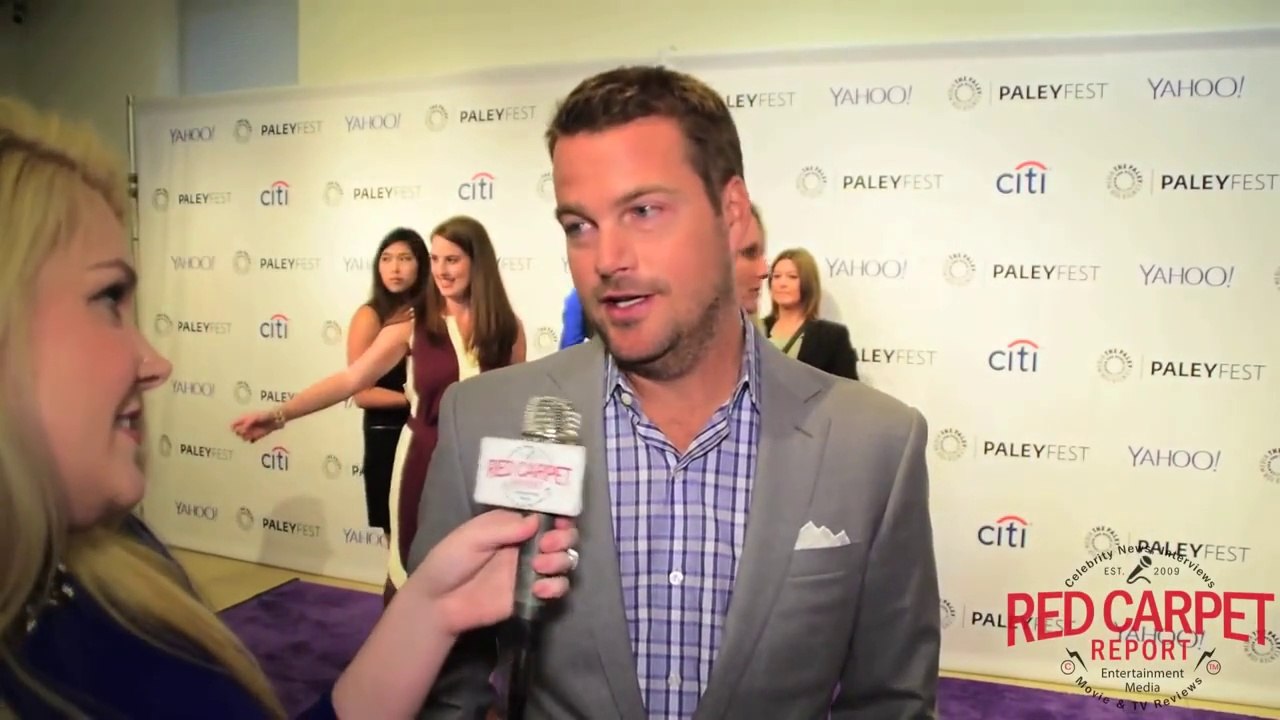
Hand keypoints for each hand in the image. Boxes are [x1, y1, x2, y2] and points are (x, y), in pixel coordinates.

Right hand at [230, 410, 277, 441]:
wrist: (274, 419)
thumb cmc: (264, 415)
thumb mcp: (254, 417)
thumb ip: (247, 423)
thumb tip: (242, 430)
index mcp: (243, 419)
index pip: (233, 425)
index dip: (233, 427)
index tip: (236, 428)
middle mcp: (245, 426)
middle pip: (236, 433)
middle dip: (239, 433)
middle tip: (245, 430)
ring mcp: (250, 432)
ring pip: (242, 438)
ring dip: (245, 437)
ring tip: (251, 434)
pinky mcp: (255, 437)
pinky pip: (250, 441)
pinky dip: (251, 440)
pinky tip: (255, 437)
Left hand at [407, 510, 577, 636]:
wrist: (438, 602)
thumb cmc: (450, 561)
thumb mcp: (472, 536)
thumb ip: (504, 527)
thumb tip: (537, 520)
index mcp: (514, 526)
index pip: (547, 516)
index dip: (559, 516)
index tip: (560, 521)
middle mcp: (528, 546)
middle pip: (563, 537)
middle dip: (563, 538)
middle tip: (547, 545)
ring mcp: (532, 571)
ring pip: (565, 561)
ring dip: (560, 561)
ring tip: (539, 567)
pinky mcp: (532, 596)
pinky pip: (557, 588)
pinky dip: (555, 587)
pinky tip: (538, 589)